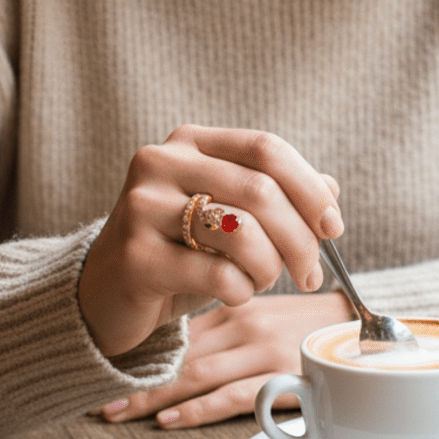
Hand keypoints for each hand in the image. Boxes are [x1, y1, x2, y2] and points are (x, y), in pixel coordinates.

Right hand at [78, 126, 342, 357]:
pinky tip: (232, 293)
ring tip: (260, 281)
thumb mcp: (227, 217)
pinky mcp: (136, 257)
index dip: (310, 188)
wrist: (105, 296)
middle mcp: (161, 163)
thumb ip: (276, 197)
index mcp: (189, 142)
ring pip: (243, 231)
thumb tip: (331, 188)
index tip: (334, 226)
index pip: (267, 148)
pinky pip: (218, 273)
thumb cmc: (178, 252)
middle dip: (301, 239)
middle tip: (311, 274)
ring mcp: (142, 207)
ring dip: (269, 267)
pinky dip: (241, 290)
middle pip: (261, 190)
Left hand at [95, 290, 351, 426]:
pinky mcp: (286, 376)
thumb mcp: (271, 311)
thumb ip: (231, 318)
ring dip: (152, 395)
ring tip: (115, 414)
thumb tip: (183, 340)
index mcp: (237, 305)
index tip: (98, 365)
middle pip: (177, 353)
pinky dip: (198, 408)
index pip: (176, 327)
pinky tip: (168, 420)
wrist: (374, 326)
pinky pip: (234, 396)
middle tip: (93, 398)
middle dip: (134, 377)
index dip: (137, 349)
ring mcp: (264, 349)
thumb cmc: (318, 322)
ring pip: (196, 373)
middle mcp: (245, 323)